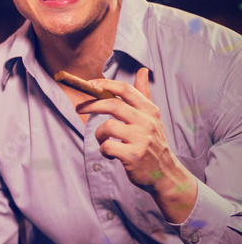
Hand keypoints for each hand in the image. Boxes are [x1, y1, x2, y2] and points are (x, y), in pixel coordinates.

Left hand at [76, 68, 196, 221]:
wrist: (165, 173)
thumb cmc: (153, 142)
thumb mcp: (152, 117)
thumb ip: (143, 94)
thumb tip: (142, 70)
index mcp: (150, 110)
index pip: (125, 90)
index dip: (104, 84)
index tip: (89, 84)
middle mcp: (147, 122)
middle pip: (112, 105)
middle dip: (91, 105)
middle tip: (79, 108)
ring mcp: (141, 139)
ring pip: (106, 127)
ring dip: (98, 134)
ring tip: (104, 140)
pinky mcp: (133, 156)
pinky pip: (107, 147)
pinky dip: (104, 150)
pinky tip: (112, 154)